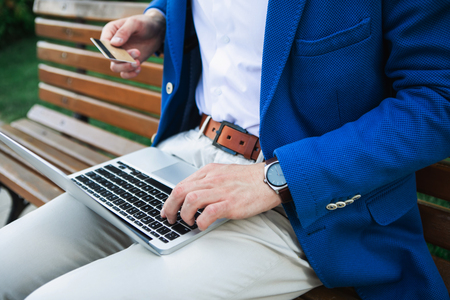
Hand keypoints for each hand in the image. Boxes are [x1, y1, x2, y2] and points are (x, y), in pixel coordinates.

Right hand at [100, 9, 165, 78]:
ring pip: (115, 68)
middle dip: (123, 58)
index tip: (124, 49)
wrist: (157, 32)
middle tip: (138, 52)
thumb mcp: (135, 23)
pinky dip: (130, 74)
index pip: (104, 45)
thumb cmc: (144, 23)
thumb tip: (114, 43)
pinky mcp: (128, 62)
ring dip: (126, 67)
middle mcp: (112, 45)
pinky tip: (139, 68)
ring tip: (138, 63)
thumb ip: (124, 32)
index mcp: (110, 32)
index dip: (111, 50)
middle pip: (110, 58)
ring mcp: (120, 55)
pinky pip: (124, 73)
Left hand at [161, 163, 281, 230]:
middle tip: (170, 219)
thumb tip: (192, 195)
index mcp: (209, 171)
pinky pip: (209, 212)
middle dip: (170, 207)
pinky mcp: (231, 203)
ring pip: (191, 199)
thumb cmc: (248, 179)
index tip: (167, 209)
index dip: (170, 199)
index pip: (181, 184)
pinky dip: (201, 221)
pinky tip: (202, 225)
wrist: (270, 179)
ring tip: (187, 222)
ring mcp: (221, 191)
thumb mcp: (224, 172)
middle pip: (181, 191)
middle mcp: (212, 179)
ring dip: (184, 214)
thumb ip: (208, 181)